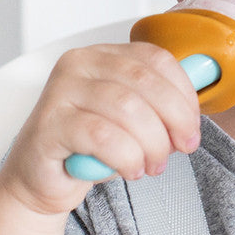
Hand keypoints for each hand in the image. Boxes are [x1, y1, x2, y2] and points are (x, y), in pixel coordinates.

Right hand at [0, 42, 202, 216]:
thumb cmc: (88, 147)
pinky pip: (102, 137)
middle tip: (181, 148)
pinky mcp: (49, 124)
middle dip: (174, 120)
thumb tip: (194, 112)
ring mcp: (60, 92)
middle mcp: (78, 64)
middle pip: (145, 82)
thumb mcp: (130, 120)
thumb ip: (158, 106)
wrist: (40, 179)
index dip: (184, 92)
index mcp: (102, 54)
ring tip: (153, 165)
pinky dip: (126, 157)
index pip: (156, 58)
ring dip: (152, 143)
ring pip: (127, 109)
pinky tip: (131, 170)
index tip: (193, 124)